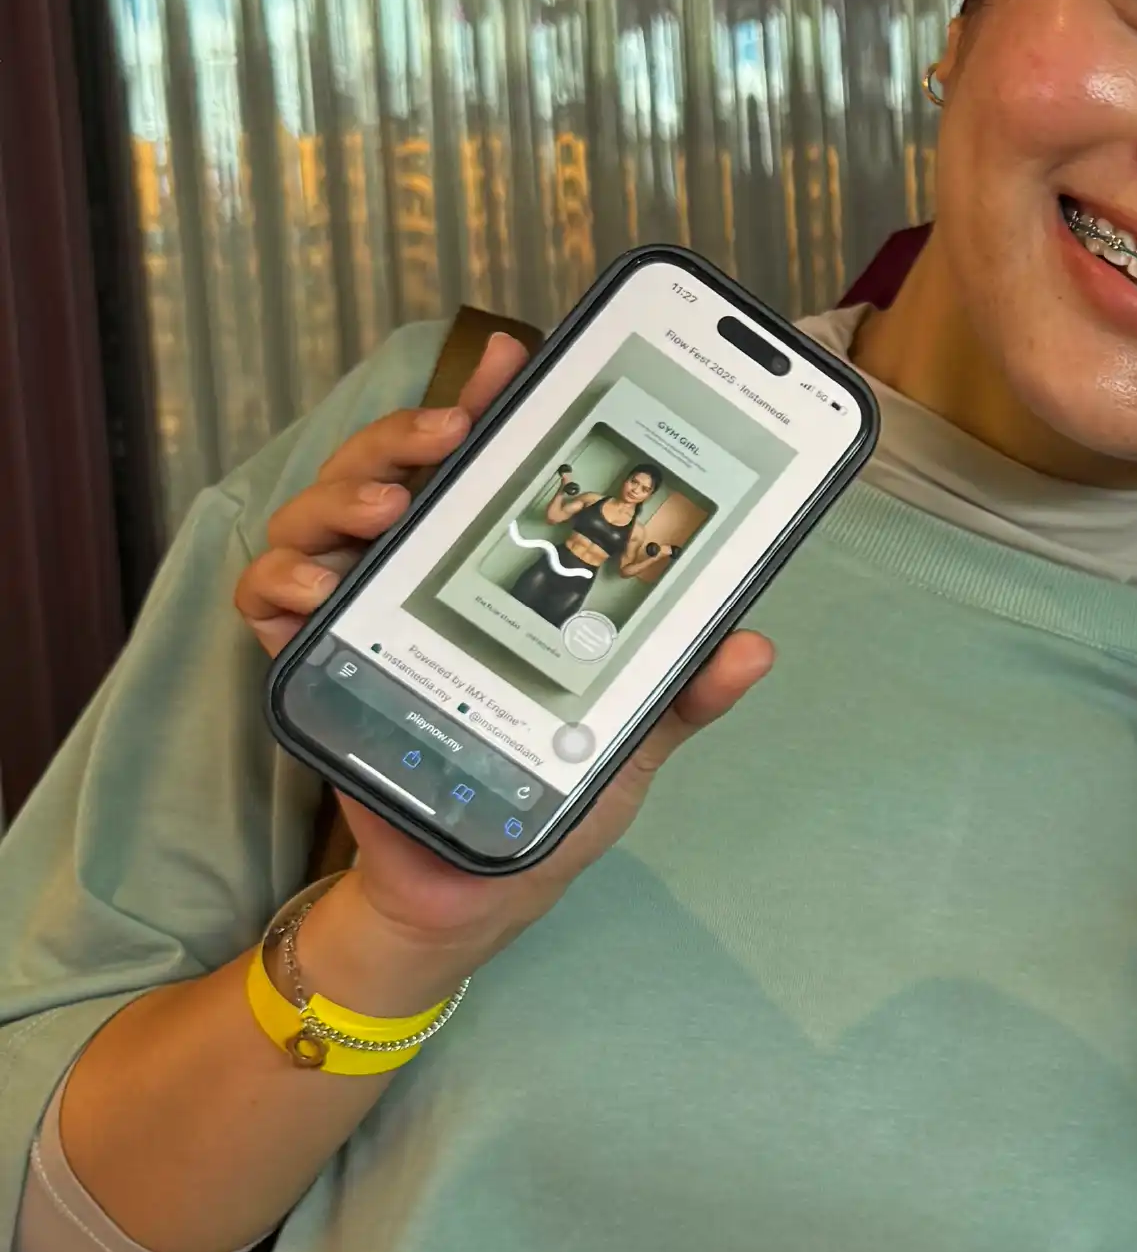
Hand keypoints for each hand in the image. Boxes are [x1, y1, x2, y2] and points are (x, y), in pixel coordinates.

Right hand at [233, 329, 773, 1002]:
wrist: (475, 892)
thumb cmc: (549, 796)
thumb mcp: (629, 739)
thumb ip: (683, 692)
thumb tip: (752, 648)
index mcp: (500, 565)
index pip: (491, 460)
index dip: (493, 398)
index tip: (512, 358)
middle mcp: (426, 570)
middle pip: (395, 464)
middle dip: (410, 431)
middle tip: (446, 435)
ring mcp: (363, 609)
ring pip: (323, 512)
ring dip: (343, 493)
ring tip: (387, 508)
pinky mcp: (314, 663)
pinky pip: (269, 602)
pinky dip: (279, 583)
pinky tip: (312, 591)